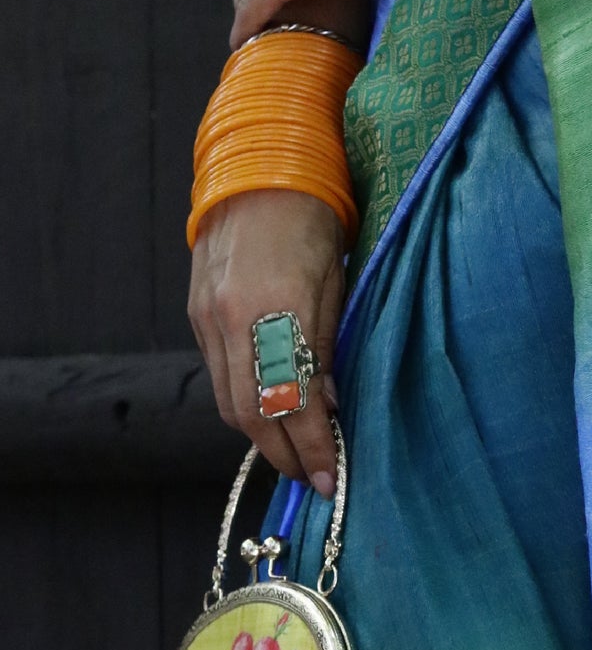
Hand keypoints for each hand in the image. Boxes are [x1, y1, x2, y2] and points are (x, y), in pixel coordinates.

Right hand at [189, 190, 346, 495]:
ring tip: (295, 452)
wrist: (258, 169)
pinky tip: (271, 410)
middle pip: (249, 414)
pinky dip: (244, 402)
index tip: (331, 479)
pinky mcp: (196, 314)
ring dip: (261, 435)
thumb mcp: (336, 281)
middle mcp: (229, 320)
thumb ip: (326, 345)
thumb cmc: (312, 219)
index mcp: (272, 309)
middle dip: (283, 454)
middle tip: (313, 477)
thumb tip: (330, 405)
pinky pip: (219, 375)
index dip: (312, 447)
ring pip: (227, 401)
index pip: (291, 402)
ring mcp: (205, 318)